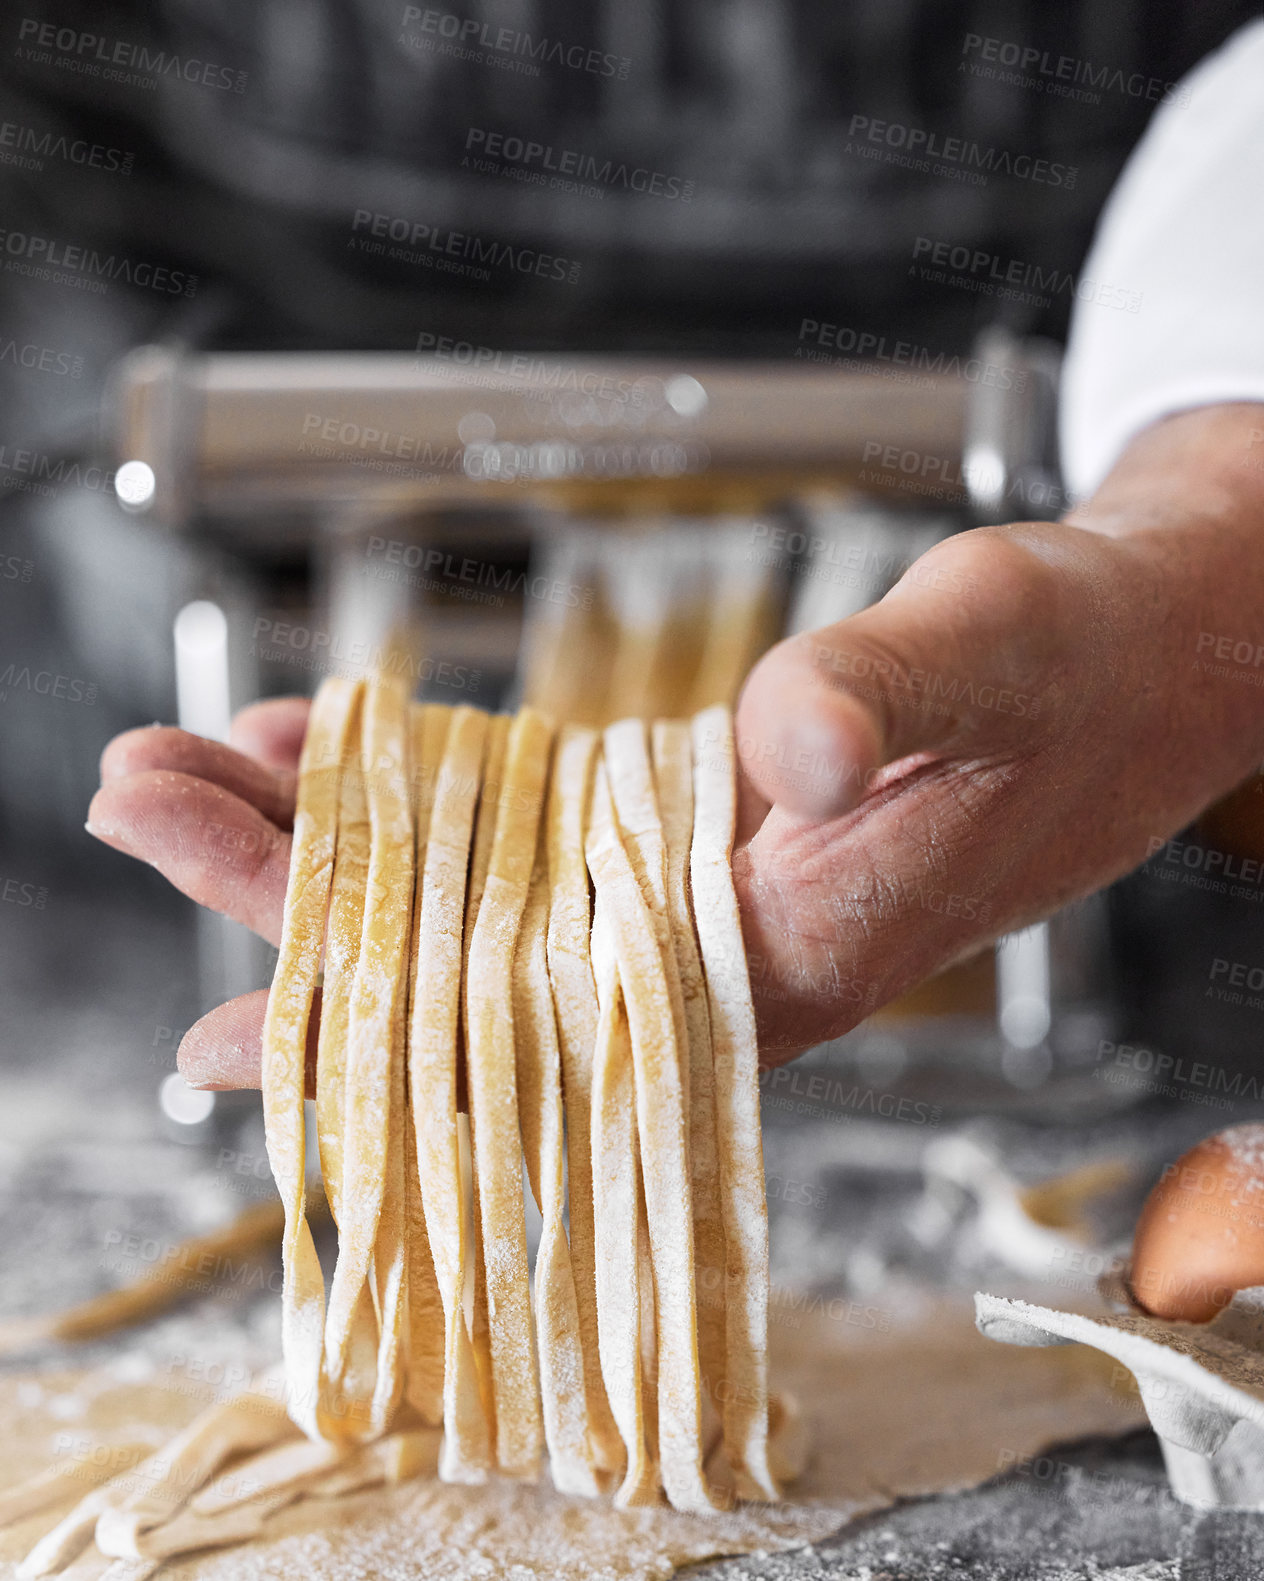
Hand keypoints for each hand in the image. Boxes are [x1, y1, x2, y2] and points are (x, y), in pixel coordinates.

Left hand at [87, 405, 1263, 1083]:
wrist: (1132, 660)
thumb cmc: (1076, 665)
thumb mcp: (992, 652)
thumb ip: (884, 701)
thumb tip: (782, 751)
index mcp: (781, 952)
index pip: (530, 1016)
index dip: (366, 1019)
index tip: (208, 1024)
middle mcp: (711, 949)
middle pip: (456, 953)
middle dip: (284, 890)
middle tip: (137, 797)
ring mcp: (689, 891)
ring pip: (466, 891)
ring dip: (322, 834)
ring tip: (184, 770)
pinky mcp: (683, 828)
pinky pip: (516, 830)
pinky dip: (414, 790)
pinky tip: (328, 749)